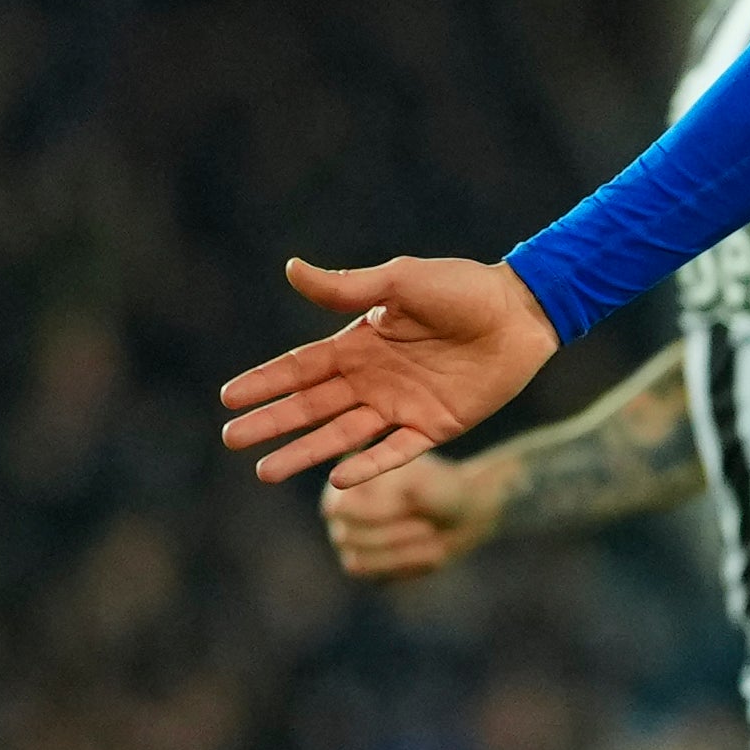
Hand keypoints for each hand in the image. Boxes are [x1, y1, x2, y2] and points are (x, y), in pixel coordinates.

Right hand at [218, 256, 559, 489]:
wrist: (521, 312)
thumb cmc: (462, 288)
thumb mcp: (400, 281)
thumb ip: (346, 288)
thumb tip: (291, 269)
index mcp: (360, 343)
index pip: (300, 368)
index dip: (264, 382)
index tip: (227, 398)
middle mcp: (373, 379)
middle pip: (311, 406)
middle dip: (271, 423)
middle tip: (231, 440)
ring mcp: (401, 406)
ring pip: (341, 436)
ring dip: (304, 452)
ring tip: (264, 471)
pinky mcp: (434, 427)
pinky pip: (395, 453)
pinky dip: (368, 466)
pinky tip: (338, 480)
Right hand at [321, 448, 507, 582]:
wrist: (459, 514)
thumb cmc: (441, 489)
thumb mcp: (428, 481)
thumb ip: (401, 486)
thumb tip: (385, 497)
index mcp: (348, 479)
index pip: (339, 505)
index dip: (370, 512)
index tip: (407, 507)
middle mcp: (339, 510)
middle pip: (347, 536)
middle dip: (394, 535)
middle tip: (427, 528)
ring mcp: (348, 540)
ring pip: (357, 562)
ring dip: (402, 553)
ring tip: (434, 541)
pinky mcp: (365, 565)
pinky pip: (376, 577)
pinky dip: (407, 567)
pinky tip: (432, 554)